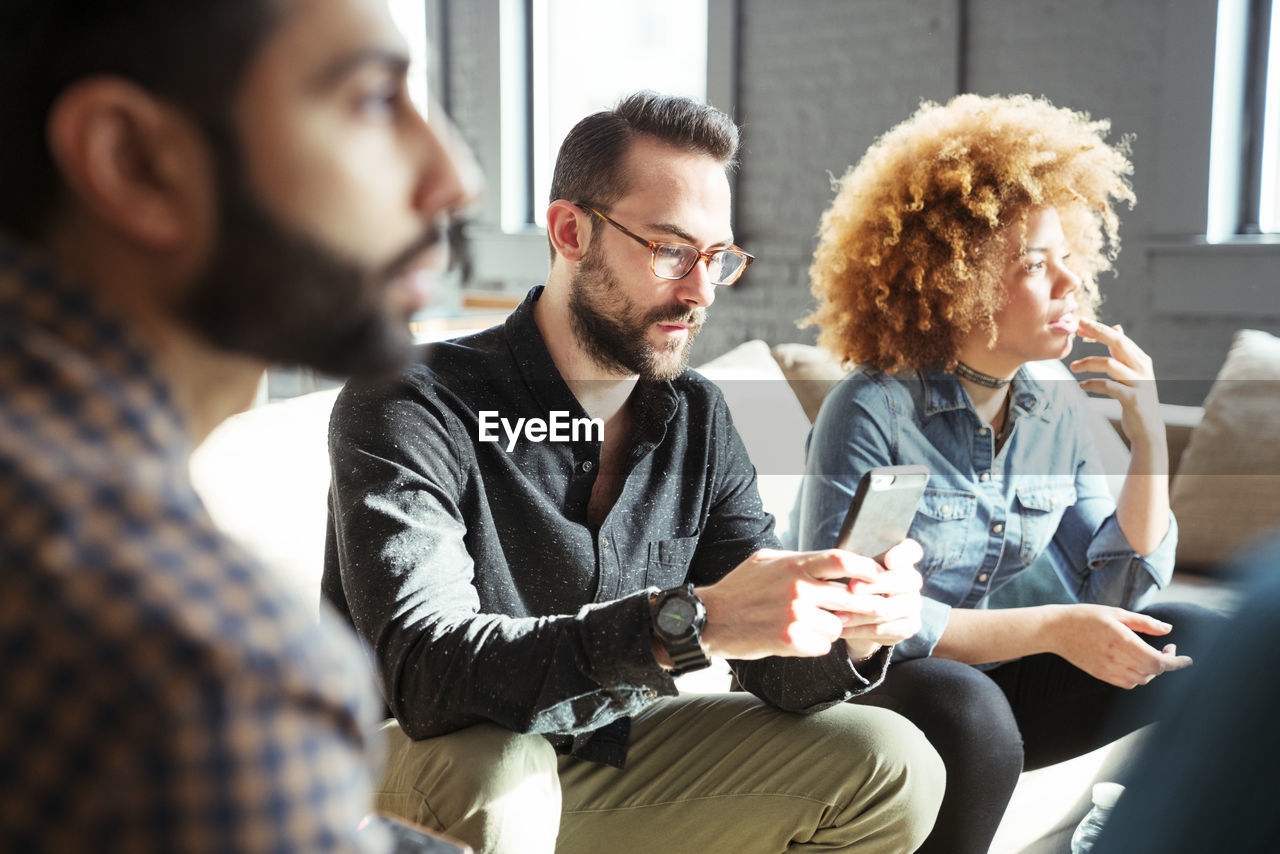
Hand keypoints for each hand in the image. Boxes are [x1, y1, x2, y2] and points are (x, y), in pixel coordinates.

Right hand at [697, 548, 885, 659]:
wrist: (711, 619)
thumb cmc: (740, 588)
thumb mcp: (766, 561)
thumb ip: (798, 560)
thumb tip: (832, 560)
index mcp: (794, 565)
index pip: (842, 560)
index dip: (867, 568)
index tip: (877, 577)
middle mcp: (797, 588)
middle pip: (850, 597)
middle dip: (863, 606)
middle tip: (870, 611)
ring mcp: (794, 615)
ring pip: (837, 625)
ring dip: (831, 629)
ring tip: (812, 626)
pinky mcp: (790, 640)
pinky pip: (822, 645)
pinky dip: (815, 645)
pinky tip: (798, 639)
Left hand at [833, 540, 924, 660]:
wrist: (861, 616)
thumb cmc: (855, 582)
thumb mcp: (853, 569)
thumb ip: (855, 564)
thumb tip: (845, 568)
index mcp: (902, 559)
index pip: (911, 550)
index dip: (903, 554)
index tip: (888, 560)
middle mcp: (912, 580)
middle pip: (901, 580)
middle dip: (875, 584)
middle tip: (852, 588)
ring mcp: (914, 603)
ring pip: (889, 608)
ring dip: (860, 612)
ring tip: (837, 615)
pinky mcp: (910, 625)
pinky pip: (885, 628)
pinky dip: (860, 629)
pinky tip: (842, 629)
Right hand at [1047, 604, 1192, 688]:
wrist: (1055, 630)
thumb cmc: (1085, 617)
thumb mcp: (1116, 612)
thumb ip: (1144, 623)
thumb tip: (1168, 629)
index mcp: (1123, 641)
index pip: (1158, 662)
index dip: (1176, 662)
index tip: (1187, 658)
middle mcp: (1117, 659)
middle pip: (1153, 672)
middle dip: (1166, 662)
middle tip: (1167, 647)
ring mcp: (1108, 670)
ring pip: (1142, 679)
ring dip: (1152, 670)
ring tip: (1149, 654)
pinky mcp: (1101, 675)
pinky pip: (1128, 683)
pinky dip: (1138, 676)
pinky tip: (1134, 663)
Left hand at [1070, 318, 1163, 451]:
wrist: (1148, 429)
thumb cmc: (1135, 398)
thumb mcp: (1131, 372)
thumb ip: (1123, 352)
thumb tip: (1116, 328)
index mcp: (1140, 359)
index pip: (1118, 338)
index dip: (1099, 329)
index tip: (1080, 323)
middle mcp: (1142, 368)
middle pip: (1118, 343)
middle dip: (1097, 333)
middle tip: (1077, 328)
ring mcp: (1138, 383)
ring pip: (1110, 365)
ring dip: (1088, 363)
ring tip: (1073, 367)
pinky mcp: (1132, 399)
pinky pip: (1109, 387)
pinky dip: (1092, 384)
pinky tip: (1082, 386)